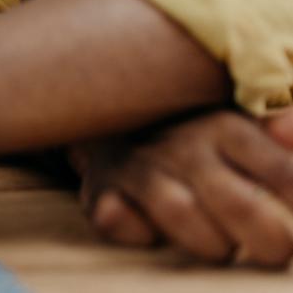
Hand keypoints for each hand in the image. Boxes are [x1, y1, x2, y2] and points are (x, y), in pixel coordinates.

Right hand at [72, 109, 292, 266]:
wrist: (115, 128)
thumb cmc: (200, 144)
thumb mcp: (247, 131)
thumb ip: (281, 129)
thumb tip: (289, 134)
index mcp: (227, 127)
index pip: (283, 173)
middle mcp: (182, 145)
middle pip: (240, 207)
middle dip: (268, 241)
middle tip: (273, 248)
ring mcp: (137, 167)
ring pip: (180, 214)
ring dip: (209, 244)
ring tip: (218, 245)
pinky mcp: (101, 192)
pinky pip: (117, 221)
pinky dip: (137, 233)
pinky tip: (152, 233)